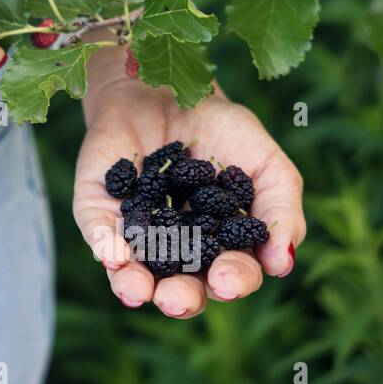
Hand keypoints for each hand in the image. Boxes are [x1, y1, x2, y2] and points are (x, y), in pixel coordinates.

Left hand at [72, 43, 304, 317]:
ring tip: (136, 289)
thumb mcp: (267, 164)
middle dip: (179, 297)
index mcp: (220, 246)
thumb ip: (280, 211)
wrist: (170, 86)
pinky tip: (110, 254)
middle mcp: (176, 249)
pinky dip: (103, 244)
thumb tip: (284, 264)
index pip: (228, 276)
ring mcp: (135, 233)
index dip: (231, 281)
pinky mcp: (99, 210)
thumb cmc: (223, 130)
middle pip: (180, 286)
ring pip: (132, 273)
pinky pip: (98, 233)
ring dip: (134, 286)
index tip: (227, 278)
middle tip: (176, 298)